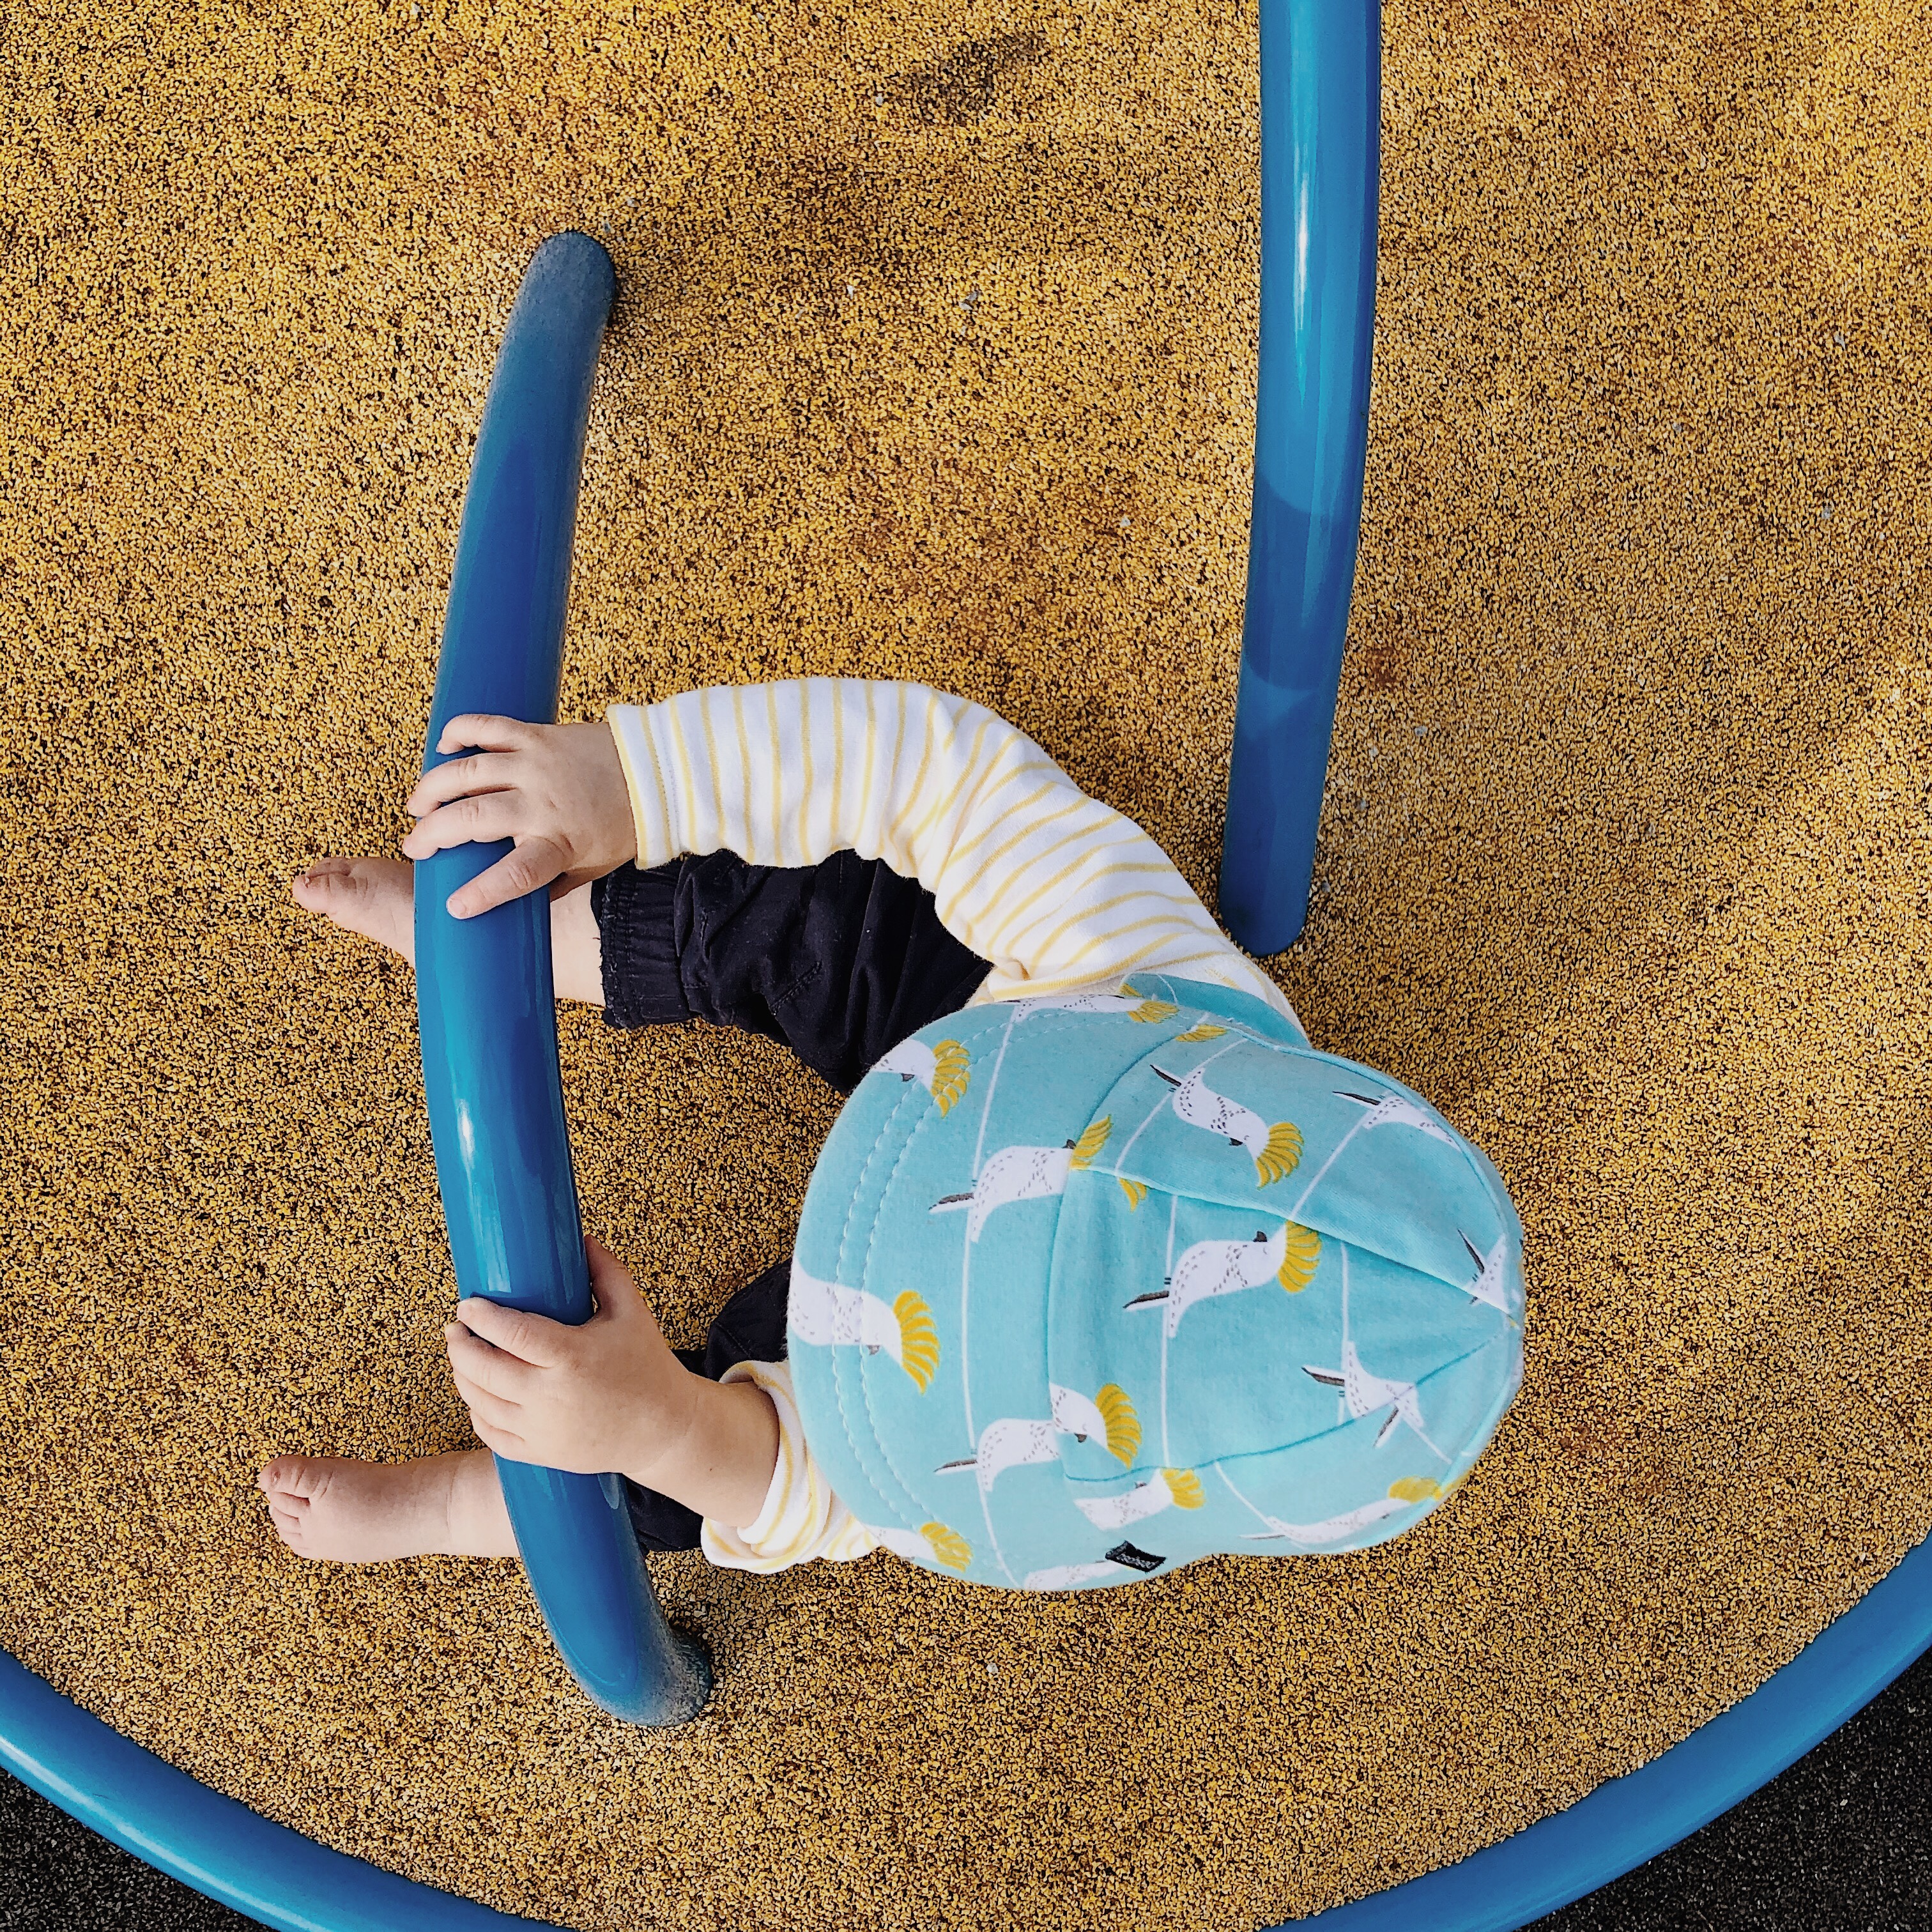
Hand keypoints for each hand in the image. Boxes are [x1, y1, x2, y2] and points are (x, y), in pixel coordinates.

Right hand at [402, 715, 635, 918]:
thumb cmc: (623, 825)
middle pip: (474, 819)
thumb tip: (514, 906)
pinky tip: (443, 749)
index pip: (515, 874)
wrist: (655, 773)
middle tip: (415, 847)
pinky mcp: (536, 735)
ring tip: (417, 806)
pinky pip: (486, 727)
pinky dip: (459, 733)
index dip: (482, 892)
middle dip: (433, 835)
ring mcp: (535, 765)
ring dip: (433, 788)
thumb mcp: (592, 867)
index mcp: (559, 843)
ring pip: (467, 772)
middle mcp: (542, 803)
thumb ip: (552, 885)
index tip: (454, 907)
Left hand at [443, 1233, 694, 1483]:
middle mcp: (552, 1397)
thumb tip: (583, 1239)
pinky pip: (493, 1435)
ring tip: (462, 1356)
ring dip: (463, 1376)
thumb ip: (606, 1272)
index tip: (468, 1304)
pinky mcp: (542, 1453)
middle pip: (485, 1369)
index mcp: (572, 1357)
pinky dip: (478, 1413)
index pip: (511, 1332)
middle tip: (456, 1328)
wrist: (665, 1428)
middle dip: (461, 1346)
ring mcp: (544, 1430)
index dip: (482, 1317)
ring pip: (481, 1403)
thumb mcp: (633, 1312)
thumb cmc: (647, 1366)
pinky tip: (478, 1395)